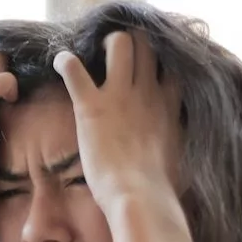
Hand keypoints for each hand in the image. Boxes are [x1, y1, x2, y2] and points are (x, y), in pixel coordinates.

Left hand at [53, 31, 181, 211]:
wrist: (141, 197)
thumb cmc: (161, 189)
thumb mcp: (179, 157)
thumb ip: (176, 141)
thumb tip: (174, 149)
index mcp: (168, 106)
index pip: (170, 66)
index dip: (158, 61)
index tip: (147, 69)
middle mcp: (147, 92)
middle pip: (146, 45)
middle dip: (132, 43)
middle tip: (116, 56)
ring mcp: (120, 96)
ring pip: (118, 43)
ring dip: (105, 44)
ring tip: (94, 53)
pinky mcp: (92, 106)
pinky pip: (73, 69)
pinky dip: (65, 62)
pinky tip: (61, 63)